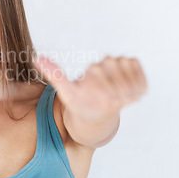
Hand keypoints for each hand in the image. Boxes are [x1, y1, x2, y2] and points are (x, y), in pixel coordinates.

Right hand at [33, 55, 147, 119]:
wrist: (97, 120)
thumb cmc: (80, 102)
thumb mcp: (65, 90)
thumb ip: (53, 72)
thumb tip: (37, 57)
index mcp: (97, 94)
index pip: (95, 68)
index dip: (91, 74)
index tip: (88, 87)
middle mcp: (115, 94)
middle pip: (110, 61)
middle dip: (104, 69)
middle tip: (99, 86)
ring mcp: (130, 92)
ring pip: (123, 61)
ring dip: (116, 68)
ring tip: (110, 83)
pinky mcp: (141, 89)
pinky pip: (136, 63)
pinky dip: (131, 68)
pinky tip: (123, 80)